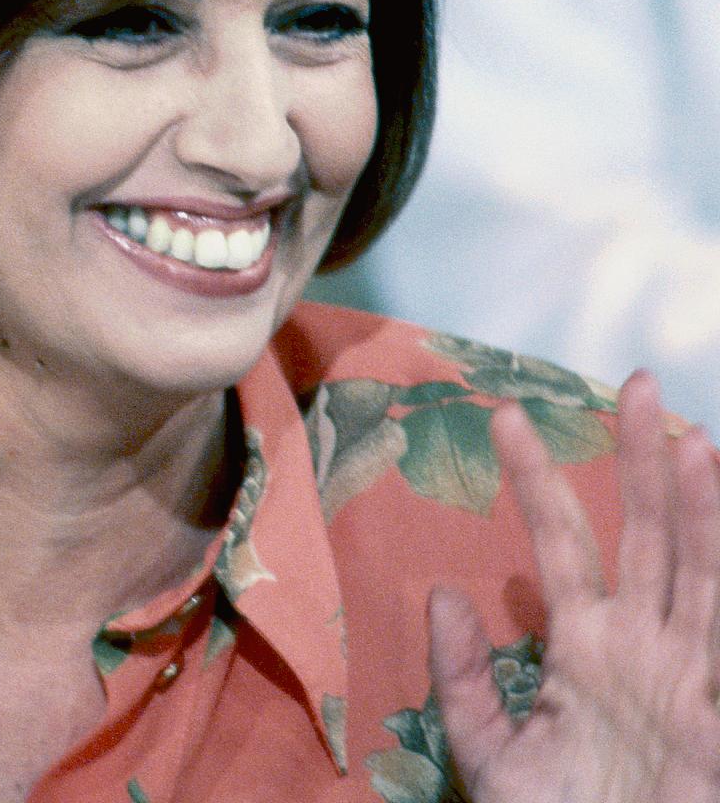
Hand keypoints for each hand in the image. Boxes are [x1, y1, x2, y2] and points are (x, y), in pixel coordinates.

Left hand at [428, 370, 719, 802]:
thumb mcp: (489, 753)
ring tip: (694, 441)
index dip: (537, 478)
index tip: (505, 416)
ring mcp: (688, 679)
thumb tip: (442, 592)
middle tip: (638, 383)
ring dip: (702, 511)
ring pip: (700, 575)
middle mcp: (642, 648)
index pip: (561, 541)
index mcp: (584, 647)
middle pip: (646, 535)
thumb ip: (462, 678)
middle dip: (642, 462)